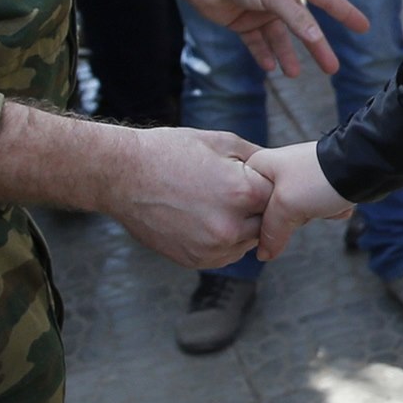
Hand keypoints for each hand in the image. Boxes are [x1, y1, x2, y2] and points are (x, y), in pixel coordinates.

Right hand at [106, 127, 270, 269]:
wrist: (123, 175)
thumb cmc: (171, 152)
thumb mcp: (221, 142)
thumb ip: (257, 158)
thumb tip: (278, 168)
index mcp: (243, 192)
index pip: (278, 195)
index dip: (268, 184)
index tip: (256, 177)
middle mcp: (231, 226)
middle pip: (266, 222)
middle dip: (257, 208)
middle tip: (236, 191)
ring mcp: (212, 248)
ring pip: (247, 242)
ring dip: (242, 227)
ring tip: (218, 203)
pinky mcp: (195, 261)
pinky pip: (225, 255)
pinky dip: (223, 241)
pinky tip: (207, 218)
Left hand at [181, 0, 369, 77]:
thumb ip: (296, 17)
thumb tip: (316, 37)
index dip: (346, 13)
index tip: (364, 27)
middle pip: (306, 26)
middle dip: (318, 47)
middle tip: (332, 68)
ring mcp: (263, 10)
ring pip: (281, 38)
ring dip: (288, 56)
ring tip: (293, 74)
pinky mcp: (244, 22)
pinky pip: (258, 43)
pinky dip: (264, 54)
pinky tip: (270, 67)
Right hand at [249, 142, 351, 260]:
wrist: (363, 166)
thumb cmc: (321, 177)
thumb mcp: (286, 206)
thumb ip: (269, 231)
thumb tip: (263, 253)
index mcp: (259, 166)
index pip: (241, 201)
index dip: (256, 219)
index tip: (276, 218)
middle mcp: (273, 169)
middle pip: (265, 211)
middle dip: (289, 217)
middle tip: (303, 206)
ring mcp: (294, 177)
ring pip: (290, 213)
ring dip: (309, 215)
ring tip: (320, 203)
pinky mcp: (312, 185)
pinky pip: (308, 209)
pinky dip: (322, 212)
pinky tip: (332, 206)